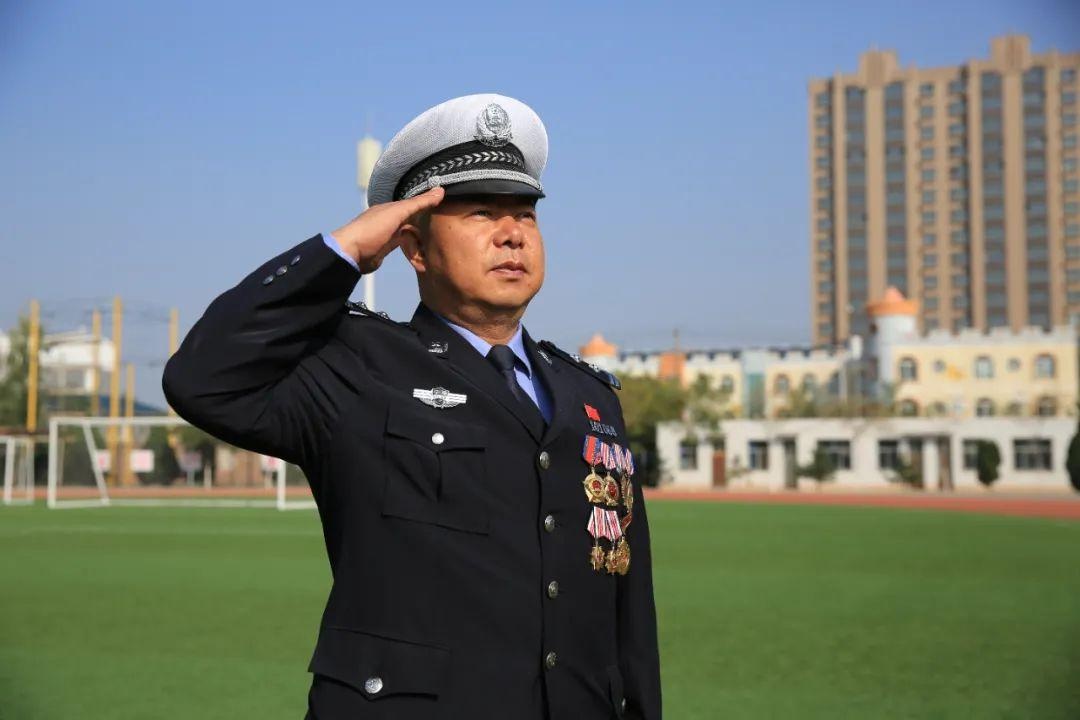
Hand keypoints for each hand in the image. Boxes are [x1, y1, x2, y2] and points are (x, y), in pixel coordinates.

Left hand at [330, 187, 444, 273]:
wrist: (351, 253)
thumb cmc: (373, 230)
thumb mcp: (397, 213)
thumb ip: (418, 203)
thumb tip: (441, 190)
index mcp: (390, 208)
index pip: (414, 205)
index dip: (428, 206)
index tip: (446, 209)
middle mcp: (389, 219)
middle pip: (413, 221)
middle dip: (426, 227)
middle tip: (444, 234)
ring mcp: (387, 235)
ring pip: (410, 236)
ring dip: (421, 242)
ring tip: (435, 248)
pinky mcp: (385, 249)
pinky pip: (404, 248)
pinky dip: (414, 252)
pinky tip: (422, 257)